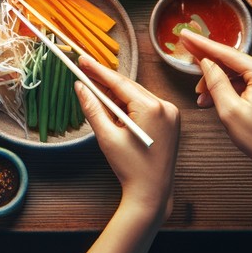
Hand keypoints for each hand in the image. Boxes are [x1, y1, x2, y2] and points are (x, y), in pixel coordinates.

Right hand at [74, 54, 179, 220]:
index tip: (82, 59)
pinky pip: (146, 104)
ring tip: (94, 88)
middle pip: (129, 87)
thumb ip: (93, 108)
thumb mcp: (107, 136)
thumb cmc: (130, 168)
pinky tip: (113, 104)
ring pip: (137, 95)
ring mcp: (171, 113)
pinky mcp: (171, 120)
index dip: (98, 70)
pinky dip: (129, 103)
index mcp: (152, 108)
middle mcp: (166, 106)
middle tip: (83, 70)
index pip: (119, 83)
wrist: (152, 193)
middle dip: (105, 81)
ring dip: (116, 93)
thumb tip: (80, 86)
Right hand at [184, 29, 251, 167]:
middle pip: (232, 63)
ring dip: (218, 82)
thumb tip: (205, 61)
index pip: (227, 53)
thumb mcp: (229, 109)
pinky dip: (230, 89)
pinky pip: (246, 81)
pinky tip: (215, 99)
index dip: (203, 44)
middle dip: (209, 69)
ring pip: (238, 73)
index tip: (186, 35)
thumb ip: (215, 80)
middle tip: (188, 63)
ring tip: (202, 98)